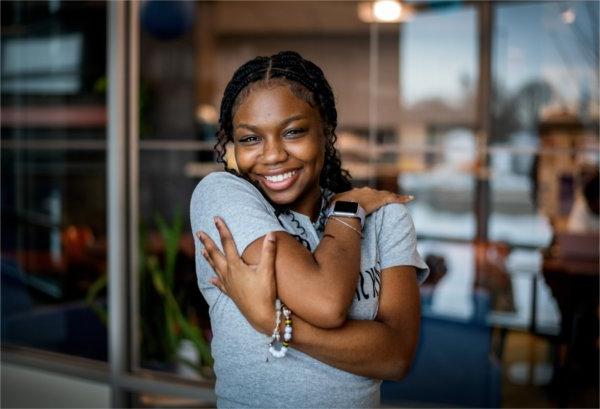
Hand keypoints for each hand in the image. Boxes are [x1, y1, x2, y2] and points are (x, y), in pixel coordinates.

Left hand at [197, 217, 276, 334]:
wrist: (263, 317)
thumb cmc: (265, 294)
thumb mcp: (268, 271)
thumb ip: (269, 251)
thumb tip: (270, 234)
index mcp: (236, 266)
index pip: (227, 243)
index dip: (222, 230)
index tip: (216, 218)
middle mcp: (229, 274)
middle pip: (215, 255)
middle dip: (207, 243)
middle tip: (199, 233)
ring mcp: (229, 285)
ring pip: (215, 268)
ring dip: (208, 258)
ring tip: (201, 250)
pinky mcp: (232, 294)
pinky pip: (220, 284)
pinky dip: (215, 280)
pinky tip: (211, 279)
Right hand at [332, 187, 413, 214]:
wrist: (346, 208)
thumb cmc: (338, 207)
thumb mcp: (333, 204)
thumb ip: (332, 203)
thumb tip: (325, 206)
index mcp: (355, 192)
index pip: (362, 194)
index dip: (365, 198)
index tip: (366, 203)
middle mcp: (366, 191)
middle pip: (374, 194)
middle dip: (378, 198)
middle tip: (380, 204)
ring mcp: (374, 195)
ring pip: (386, 195)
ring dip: (391, 198)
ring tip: (400, 200)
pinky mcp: (382, 199)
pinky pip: (395, 198)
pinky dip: (402, 198)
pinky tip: (411, 198)